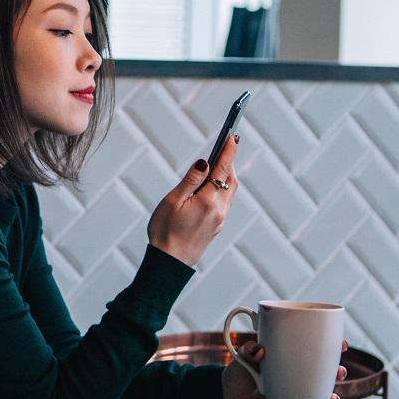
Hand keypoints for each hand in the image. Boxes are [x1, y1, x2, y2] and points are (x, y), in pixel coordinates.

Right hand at [146, 134, 238, 265]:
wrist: (169, 263)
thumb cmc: (165, 232)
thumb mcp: (173, 201)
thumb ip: (191, 180)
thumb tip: (204, 162)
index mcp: (208, 201)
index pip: (223, 169)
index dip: (228, 150)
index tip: (233, 135)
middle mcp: (219, 210)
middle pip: (231, 179)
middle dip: (230, 161)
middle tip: (227, 145)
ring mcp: (219, 220)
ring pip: (230, 191)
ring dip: (227, 175)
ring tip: (220, 163)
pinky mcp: (216, 227)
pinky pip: (224, 202)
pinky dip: (222, 188)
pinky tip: (212, 186)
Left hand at [221, 339, 349, 398]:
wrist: (228, 395)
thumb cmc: (239, 370)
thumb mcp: (243, 355)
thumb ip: (249, 349)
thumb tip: (260, 350)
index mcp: (290, 358)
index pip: (314, 352)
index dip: (331, 348)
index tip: (342, 344)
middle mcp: (295, 375)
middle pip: (323, 374)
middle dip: (337, 372)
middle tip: (340, 370)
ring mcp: (293, 392)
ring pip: (319, 394)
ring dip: (332, 395)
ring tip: (335, 395)